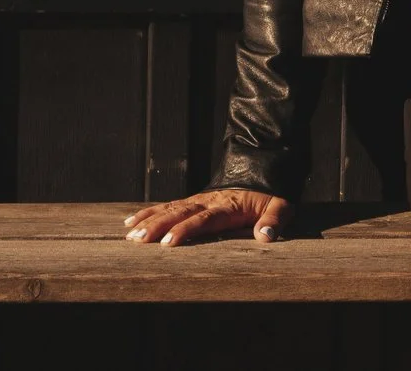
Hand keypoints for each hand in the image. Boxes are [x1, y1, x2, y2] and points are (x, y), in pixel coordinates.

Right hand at [122, 189, 290, 245]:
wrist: (263, 167)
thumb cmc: (271, 193)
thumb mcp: (281, 205)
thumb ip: (273, 220)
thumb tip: (265, 236)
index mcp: (228, 206)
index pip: (203, 219)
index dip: (186, 230)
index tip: (168, 243)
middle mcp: (208, 201)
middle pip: (179, 213)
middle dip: (158, 226)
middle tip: (138, 240)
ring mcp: (198, 199)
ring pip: (169, 208)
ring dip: (149, 220)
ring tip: (130, 234)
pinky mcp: (193, 199)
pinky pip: (168, 205)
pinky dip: (149, 212)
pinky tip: (131, 221)